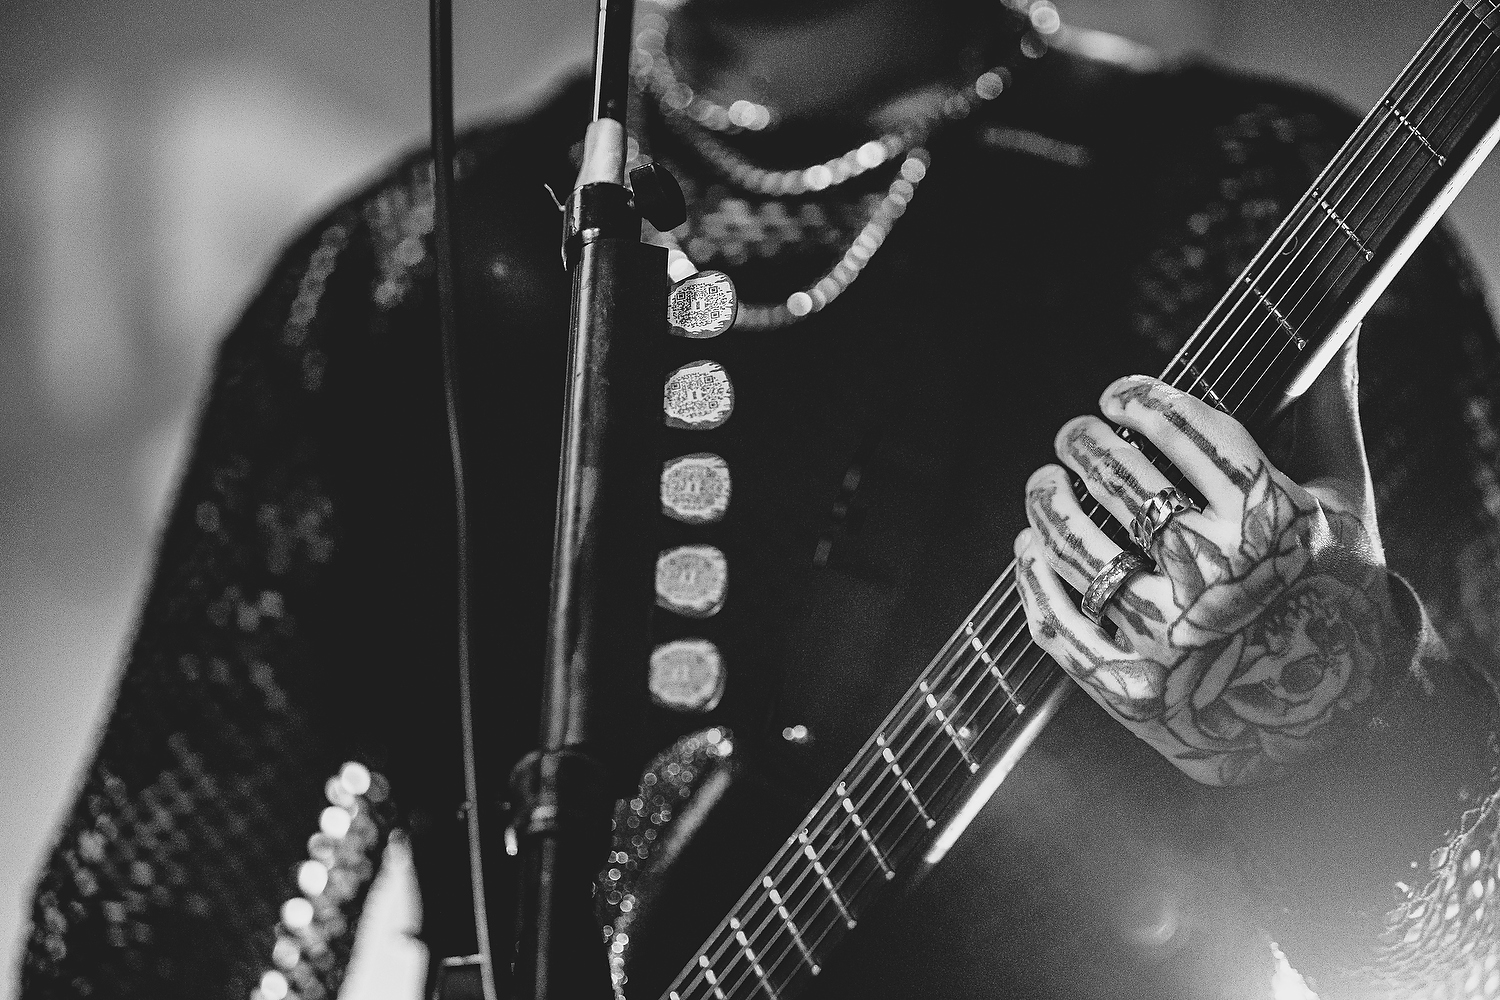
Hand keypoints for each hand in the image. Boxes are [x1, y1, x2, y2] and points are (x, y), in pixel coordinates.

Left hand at [1014, 339, 1399, 785]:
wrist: (1345, 718)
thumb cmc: (1337, 587)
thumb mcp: (1347, 497)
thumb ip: (1328, 405)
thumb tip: (1338, 321)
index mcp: (1271, 520)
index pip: (1188, 434)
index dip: (1142, 401)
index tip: (1118, 392)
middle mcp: (1216, 574)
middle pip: (1121, 482)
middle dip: (1085, 443)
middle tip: (1073, 434)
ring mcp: (1167, 636)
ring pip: (1077, 548)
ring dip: (1047, 503)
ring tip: (1043, 483)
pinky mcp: (1131, 689)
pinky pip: (1057, 624)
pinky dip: (1031, 579)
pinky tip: (1029, 548)